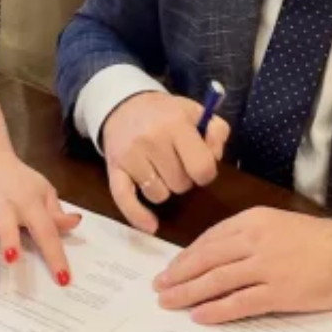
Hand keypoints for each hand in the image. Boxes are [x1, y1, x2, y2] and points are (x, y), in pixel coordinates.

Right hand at [0, 149, 82, 284]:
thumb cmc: (20, 180)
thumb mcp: (43, 191)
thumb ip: (56, 212)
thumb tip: (75, 224)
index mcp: (31, 203)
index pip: (46, 231)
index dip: (55, 256)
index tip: (63, 278)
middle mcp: (8, 205)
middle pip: (9, 224)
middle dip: (9, 240)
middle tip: (12, 258)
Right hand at [101, 92, 230, 233]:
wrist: (124, 106)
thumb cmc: (166, 114)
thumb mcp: (197, 112)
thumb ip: (217, 132)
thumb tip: (214, 159)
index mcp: (176, 124)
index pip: (203, 168)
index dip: (206, 172)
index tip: (199, 165)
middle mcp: (152, 139)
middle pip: (181, 185)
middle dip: (183, 178)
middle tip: (175, 162)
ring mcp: (131, 155)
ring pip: (159, 195)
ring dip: (163, 188)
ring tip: (158, 169)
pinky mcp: (113, 169)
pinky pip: (126, 201)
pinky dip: (139, 216)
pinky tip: (151, 225)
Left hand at [154, 208, 331, 324]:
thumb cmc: (315, 239)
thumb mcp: (276, 223)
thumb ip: (245, 235)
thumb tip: (212, 255)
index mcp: (253, 221)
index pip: (209, 239)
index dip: (186, 256)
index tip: (170, 268)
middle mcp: (255, 241)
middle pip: (206, 260)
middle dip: (178, 275)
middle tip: (158, 287)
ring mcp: (266, 268)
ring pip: (216, 281)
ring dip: (188, 293)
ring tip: (169, 302)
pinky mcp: (278, 293)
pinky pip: (239, 303)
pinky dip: (216, 310)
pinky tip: (200, 316)